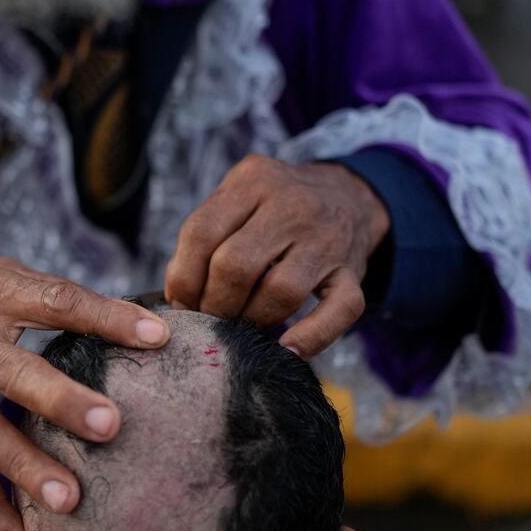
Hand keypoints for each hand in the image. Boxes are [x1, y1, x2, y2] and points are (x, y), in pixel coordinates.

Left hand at [164, 155, 387, 357]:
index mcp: (253, 181)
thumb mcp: (241, 195)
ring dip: (252, 321)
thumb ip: (208, 233)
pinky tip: (288, 350)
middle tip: (210, 321)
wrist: (349, 195)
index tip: (180, 304)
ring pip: (280, 291)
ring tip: (240, 330)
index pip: (202, 232)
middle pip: (236, 265)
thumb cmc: (277, 206)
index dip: (183, 278)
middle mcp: (293, 205)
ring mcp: (327, 239)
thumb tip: (177, 297)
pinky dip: (312, 337)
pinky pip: (337, 311)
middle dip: (214, 305)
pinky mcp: (353, 272)